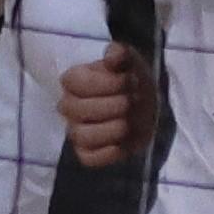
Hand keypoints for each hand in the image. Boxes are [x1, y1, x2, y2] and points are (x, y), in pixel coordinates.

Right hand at [60, 42, 139, 171]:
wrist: (143, 103)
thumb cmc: (130, 78)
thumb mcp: (129, 60)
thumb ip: (120, 54)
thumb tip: (112, 58)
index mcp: (74, 80)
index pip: (73, 82)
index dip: (104, 82)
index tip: (129, 80)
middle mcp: (70, 107)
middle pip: (77, 109)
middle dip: (113, 105)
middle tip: (133, 101)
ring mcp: (76, 131)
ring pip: (81, 136)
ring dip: (112, 129)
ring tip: (130, 122)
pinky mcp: (87, 153)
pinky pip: (89, 159)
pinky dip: (109, 152)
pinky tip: (125, 141)